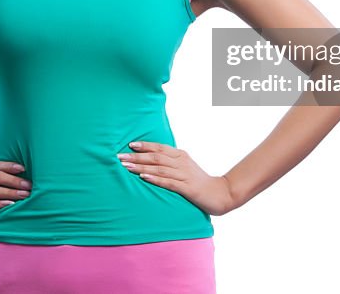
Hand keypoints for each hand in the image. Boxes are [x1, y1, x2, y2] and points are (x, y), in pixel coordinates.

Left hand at [117, 141, 236, 215]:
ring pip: (159, 168)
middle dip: (136, 156)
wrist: (220, 193)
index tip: (129, 145)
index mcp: (181, 155)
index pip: (160, 148)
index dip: (144, 145)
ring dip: (141, 166)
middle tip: (120, 156)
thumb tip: (152, 160)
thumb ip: (171, 163)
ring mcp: (184, 175)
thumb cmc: (199, 181)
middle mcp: (181, 162)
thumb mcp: (185, 168)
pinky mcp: (186, 188)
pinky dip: (154, 178)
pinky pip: (168, 182)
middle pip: (156, 157)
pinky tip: (143, 177)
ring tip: (126, 166)